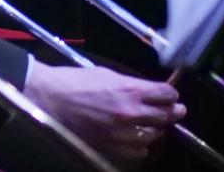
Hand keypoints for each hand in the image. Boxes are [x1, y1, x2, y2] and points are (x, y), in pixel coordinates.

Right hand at [24, 63, 186, 160]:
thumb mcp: (106, 74)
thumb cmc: (74, 82)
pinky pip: (140, 150)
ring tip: (148, 123)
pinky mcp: (114, 146)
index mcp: (130, 90)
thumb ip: (131, 85)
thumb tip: (150, 92)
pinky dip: (139, 144)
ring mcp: (123, 132)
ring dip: (154, 128)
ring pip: (155, 135)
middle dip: (171, 111)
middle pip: (166, 115)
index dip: (171, 94)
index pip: (167, 94)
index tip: (170, 95)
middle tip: (174, 110)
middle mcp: (131, 112)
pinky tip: (132, 136)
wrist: (49, 99)